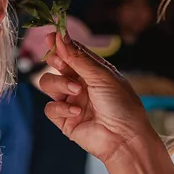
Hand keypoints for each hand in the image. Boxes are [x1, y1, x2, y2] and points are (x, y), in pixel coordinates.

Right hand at [38, 32, 161, 167]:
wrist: (125, 138)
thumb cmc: (121, 105)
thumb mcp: (101, 76)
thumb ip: (78, 57)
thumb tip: (61, 35)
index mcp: (93, 71)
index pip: (72, 52)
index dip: (61, 43)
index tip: (51, 35)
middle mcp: (80, 84)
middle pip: (56, 65)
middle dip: (55, 61)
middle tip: (58, 61)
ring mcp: (71, 101)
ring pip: (48, 84)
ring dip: (59, 84)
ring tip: (76, 91)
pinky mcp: (65, 120)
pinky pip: (50, 107)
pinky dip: (61, 107)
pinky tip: (77, 112)